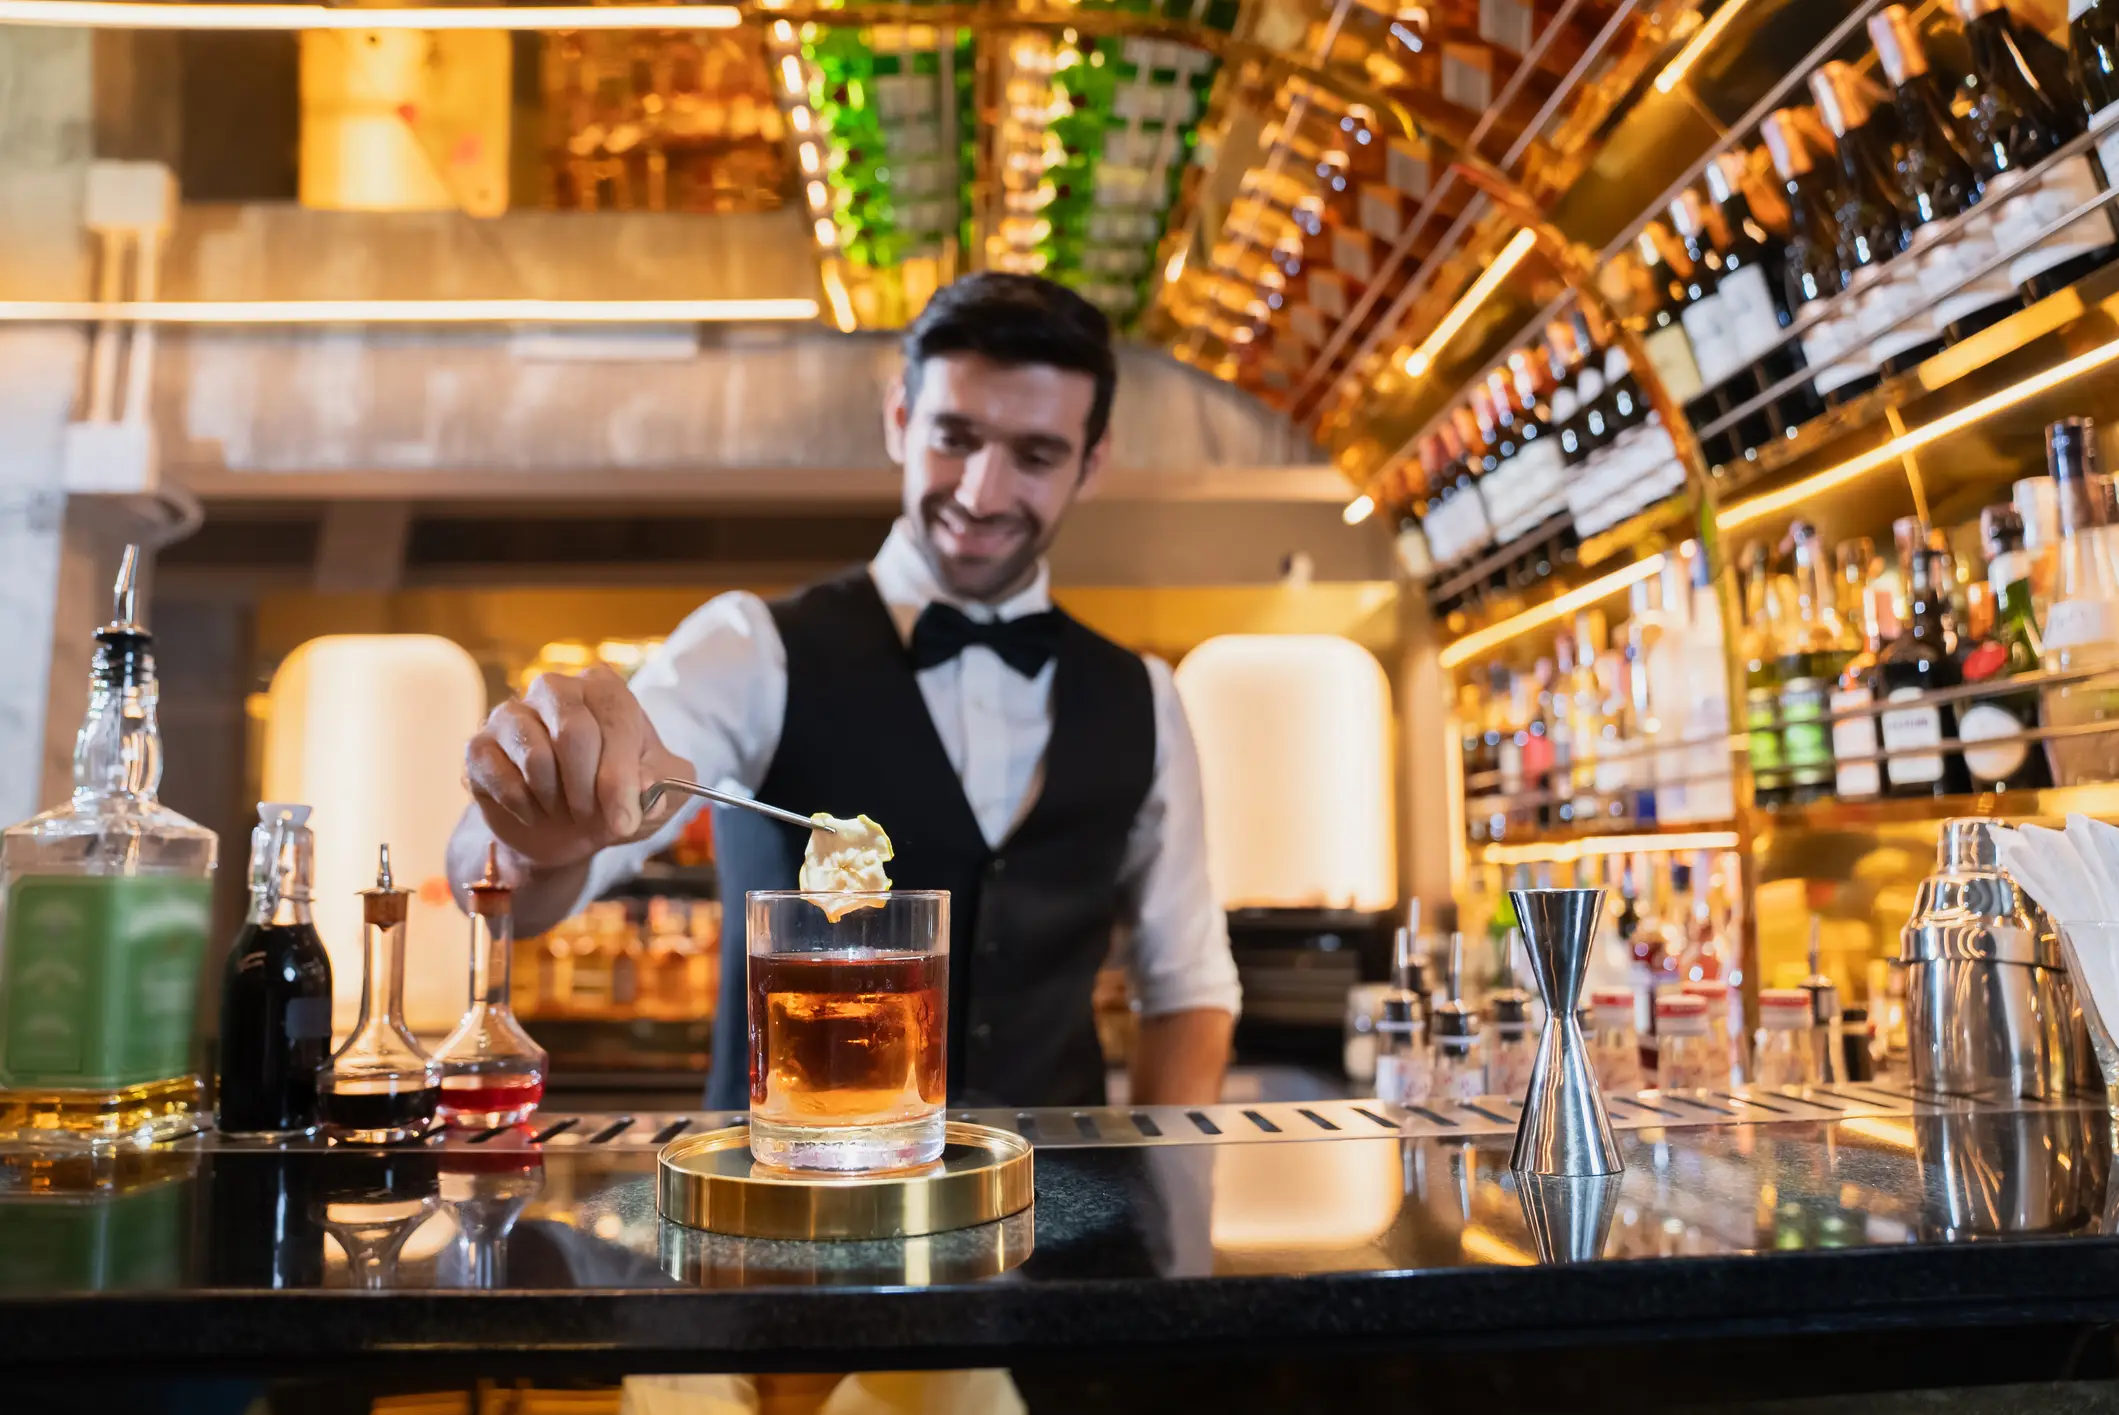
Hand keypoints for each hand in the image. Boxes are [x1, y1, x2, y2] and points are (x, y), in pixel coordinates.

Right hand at [463, 664, 693, 868]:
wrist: (564, 833)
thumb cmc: (613, 802)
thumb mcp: (657, 798)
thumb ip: (666, 786)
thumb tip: (646, 783)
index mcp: (604, 689)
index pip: (616, 718)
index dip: (620, 774)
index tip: (625, 819)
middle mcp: (555, 689)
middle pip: (573, 731)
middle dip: (588, 788)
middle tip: (593, 816)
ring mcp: (511, 715)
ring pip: (535, 757)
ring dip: (557, 799)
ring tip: (566, 809)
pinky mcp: (479, 746)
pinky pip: (500, 777)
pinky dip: (524, 807)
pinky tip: (535, 812)